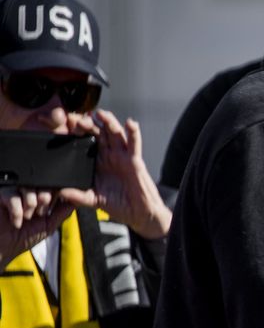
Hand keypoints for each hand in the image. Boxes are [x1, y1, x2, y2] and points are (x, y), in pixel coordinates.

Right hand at [1, 186, 73, 264]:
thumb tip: (76, 202)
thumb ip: (61, 213)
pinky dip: (16, 209)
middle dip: (44, 197)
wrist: (2, 248)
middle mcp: (26, 194)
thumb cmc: (22, 238)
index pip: (52, 187)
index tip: (53, 206)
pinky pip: (11, 194)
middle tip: (41, 212)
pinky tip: (17, 222)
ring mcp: (13, 194)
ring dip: (30, 202)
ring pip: (27, 186)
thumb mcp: (48, 226)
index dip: (56, 193)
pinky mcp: (0, 197)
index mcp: (39, 198)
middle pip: (41, 183)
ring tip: (28, 217)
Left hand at [58, 110, 170, 239]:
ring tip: (101, 114)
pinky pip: (134, 144)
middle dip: (90, 124)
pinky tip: (130, 123)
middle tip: (80, 117)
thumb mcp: (93, 200)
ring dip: (109, 122)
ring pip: (116, 134)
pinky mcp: (135, 161)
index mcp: (98, 162)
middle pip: (100, 134)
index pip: (87, 142)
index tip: (68, 125)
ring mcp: (123, 156)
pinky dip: (133, 133)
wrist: (138, 213)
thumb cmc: (119, 205)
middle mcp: (110, 156)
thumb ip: (78, 196)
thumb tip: (61, 193)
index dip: (79, 132)